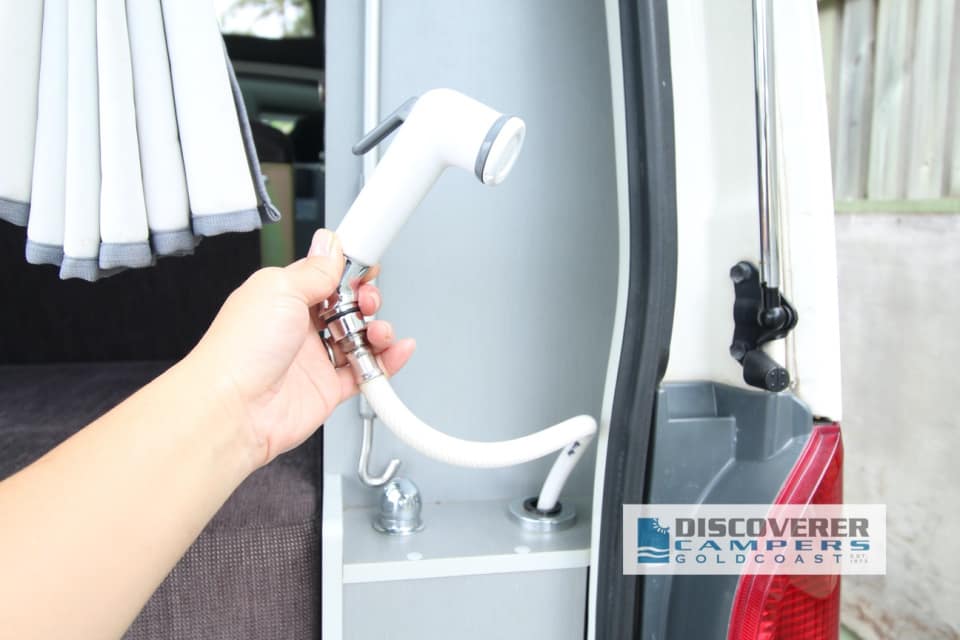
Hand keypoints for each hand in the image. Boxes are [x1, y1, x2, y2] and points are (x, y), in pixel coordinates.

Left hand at [187, 229, 414, 467]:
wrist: (235, 409)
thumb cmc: (239, 351)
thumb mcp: (279, 288)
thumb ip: (314, 269)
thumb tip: (329, 244)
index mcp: (283, 297)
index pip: (325, 277)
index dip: (349, 273)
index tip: (367, 269)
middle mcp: (298, 327)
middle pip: (348, 307)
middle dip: (366, 301)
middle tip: (367, 303)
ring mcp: (314, 359)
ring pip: (360, 339)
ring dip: (378, 331)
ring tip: (378, 332)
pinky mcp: (328, 388)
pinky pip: (366, 373)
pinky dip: (387, 362)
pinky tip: (397, 351)